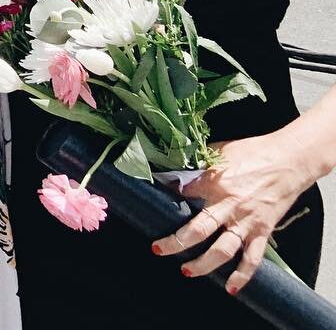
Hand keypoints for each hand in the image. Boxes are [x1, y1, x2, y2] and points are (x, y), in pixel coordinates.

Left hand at [152, 131, 312, 292]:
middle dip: (176, 242)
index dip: (164, 198)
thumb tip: (174, 173)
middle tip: (158, 249)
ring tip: (187, 271)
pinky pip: (252, 258)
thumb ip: (198, 165)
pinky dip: (242, 275)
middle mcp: (229, 204)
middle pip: (198, 229)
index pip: (181, 193)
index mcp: (214, 181)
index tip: (149, 205)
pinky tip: (231, 287)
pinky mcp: (263, 231)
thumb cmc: (252, 152)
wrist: (289, 160)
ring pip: (222, 249)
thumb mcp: (219, 151)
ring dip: (204, 264)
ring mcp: (246, 221)